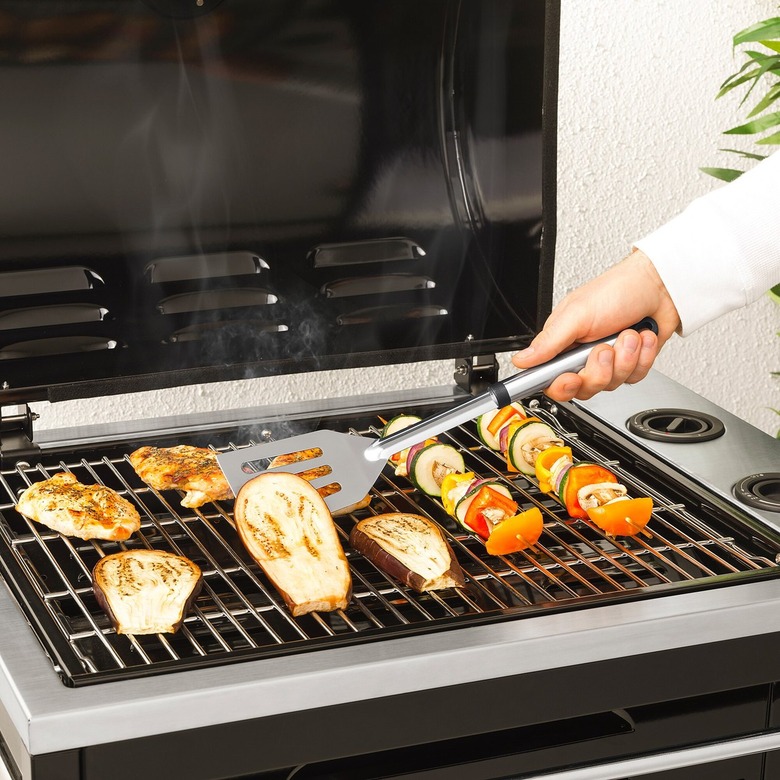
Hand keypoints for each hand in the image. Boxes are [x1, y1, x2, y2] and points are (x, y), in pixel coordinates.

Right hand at [511, 249, 680, 400]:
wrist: (660, 287)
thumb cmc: (617, 291)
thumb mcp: (577, 315)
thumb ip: (548, 342)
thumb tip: (522, 360)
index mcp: (563, 343)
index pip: (551, 379)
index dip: (561, 385)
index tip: (572, 378)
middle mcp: (583, 355)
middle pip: (583, 388)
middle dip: (599, 371)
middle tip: (604, 350)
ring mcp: (608, 361)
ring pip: (610, 384)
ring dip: (624, 359)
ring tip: (627, 335)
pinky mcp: (630, 364)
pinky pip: (633, 378)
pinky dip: (641, 358)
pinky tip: (640, 338)